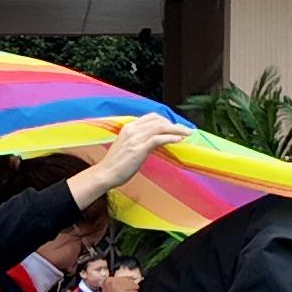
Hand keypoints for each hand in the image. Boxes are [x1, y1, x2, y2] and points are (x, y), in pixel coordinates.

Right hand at [69, 115, 193, 204]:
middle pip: (159, 120)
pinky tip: (179, 140)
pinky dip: (171, 137)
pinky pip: (159, 139)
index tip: (175, 126)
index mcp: (129, 127)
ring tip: (187, 134)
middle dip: (174, 124)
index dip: (166, 120)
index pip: (151, 117)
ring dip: (177, 129)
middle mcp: (132, 130)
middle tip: (185, 130)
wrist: (105, 174)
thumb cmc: (115, 164)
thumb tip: (154, 141)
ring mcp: (136, 138)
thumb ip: (138, 140)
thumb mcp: (127, 146)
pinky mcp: (139, 148)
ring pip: (161, 127)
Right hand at [97, 265, 144, 291]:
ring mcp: (120, 289)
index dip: (127, 282)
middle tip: (131, 290)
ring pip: (133, 286)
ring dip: (134, 290)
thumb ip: (115, 284)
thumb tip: (128, 280)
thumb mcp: (106, 290)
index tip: (128, 285)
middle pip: (129, 281)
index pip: (123, 277)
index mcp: (108, 280)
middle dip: (131, 286)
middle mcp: (113, 283)